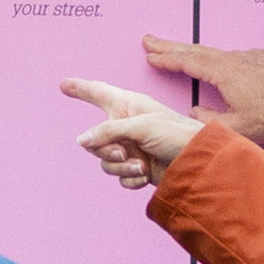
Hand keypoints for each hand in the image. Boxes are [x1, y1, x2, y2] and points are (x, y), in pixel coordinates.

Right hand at [63, 76, 202, 191]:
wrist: (199, 163)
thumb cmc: (177, 134)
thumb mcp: (141, 127)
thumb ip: (108, 131)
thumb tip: (81, 141)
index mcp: (128, 106)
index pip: (99, 93)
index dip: (81, 88)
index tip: (64, 84)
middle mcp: (127, 126)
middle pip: (95, 140)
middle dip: (105, 150)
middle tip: (122, 153)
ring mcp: (132, 149)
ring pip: (106, 162)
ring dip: (120, 167)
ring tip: (139, 166)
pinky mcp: (139, 168)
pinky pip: (120, 177)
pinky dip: (130, 179)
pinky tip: (145, 176)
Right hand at [142, 36, 263, 144]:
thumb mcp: (236, 126)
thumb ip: (209, 119)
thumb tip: (197, 113)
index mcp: (225, 73)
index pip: (187, 62)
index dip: (166, 58)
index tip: (151, 55)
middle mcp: (236, 59)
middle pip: (196, 49)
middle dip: (170, 45)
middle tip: (151, 40)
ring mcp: (251, 56)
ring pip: (216, 52)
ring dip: (195, 52)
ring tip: (180, 53)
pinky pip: (238, 57)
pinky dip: (222, 59)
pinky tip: (221, 65)